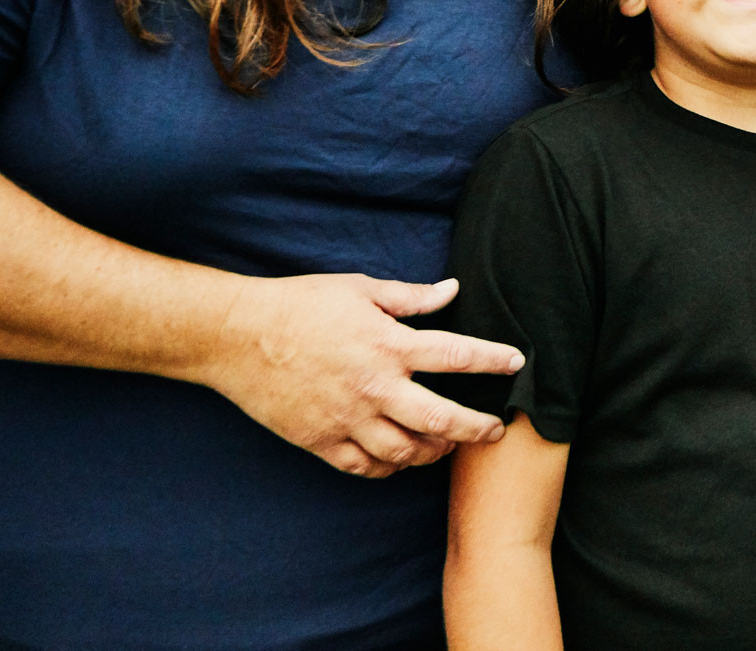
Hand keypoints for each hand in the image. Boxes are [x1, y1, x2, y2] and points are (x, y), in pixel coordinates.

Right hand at [198, 273, 524, 477]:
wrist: (237, 337)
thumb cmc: (301, 304)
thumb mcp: (359, 289)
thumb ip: (410, 297)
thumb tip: (452, 289)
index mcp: (386, 344)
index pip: (455, 355)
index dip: (492, 361)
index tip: (518, 364)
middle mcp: (373, 386)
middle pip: (441, 419)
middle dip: (477, 428)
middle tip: (495, 431)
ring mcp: (346, 419)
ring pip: (406, 452)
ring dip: (435, 452)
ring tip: (448, 445)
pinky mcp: (320, 441)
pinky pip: (365, 467)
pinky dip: (390, 467)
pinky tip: (401, 458)